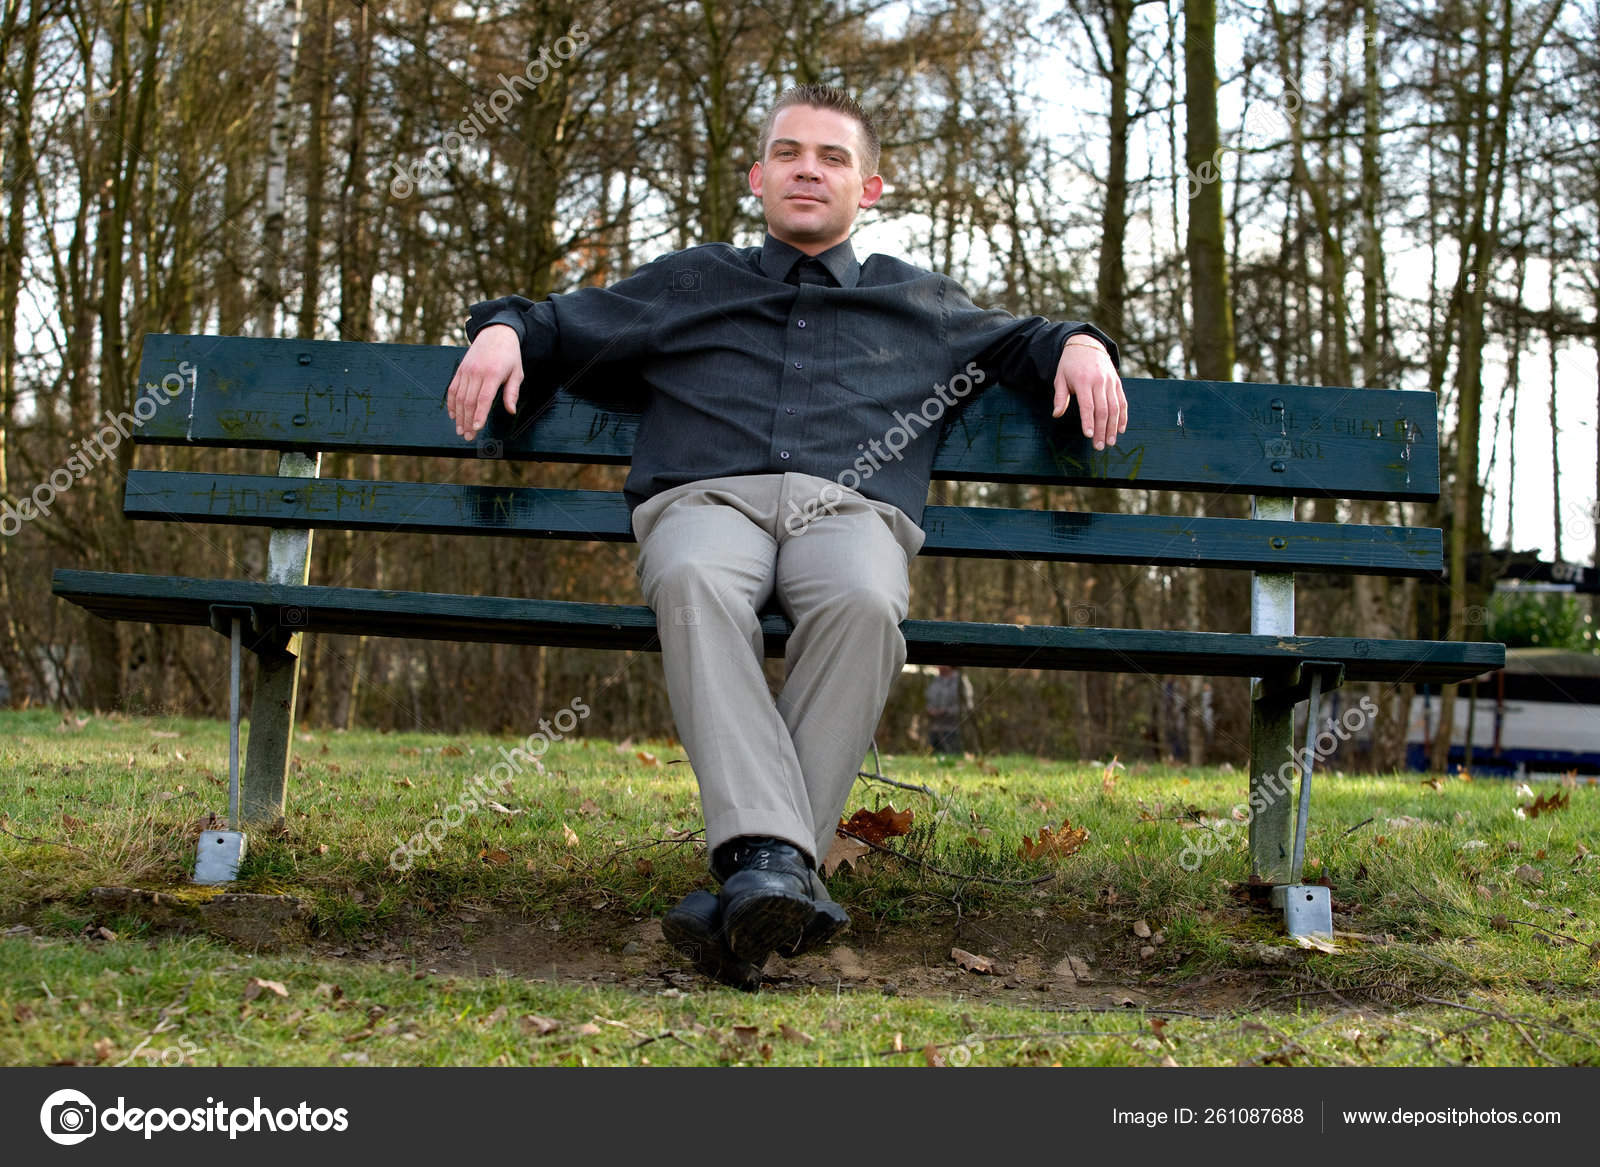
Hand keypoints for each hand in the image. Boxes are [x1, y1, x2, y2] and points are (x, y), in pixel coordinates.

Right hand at [446, 324, 522, 440]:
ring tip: (460, 430)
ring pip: (459, 397)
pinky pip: (453, 389)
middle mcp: (477, 372)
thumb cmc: (509, 355)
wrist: (495, 333)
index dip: (479, 414)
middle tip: (467, 437)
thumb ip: (512, 392)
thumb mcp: (517, 372)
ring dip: (458, 416)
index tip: (476, 428)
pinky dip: (451, 403)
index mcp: (493, 374)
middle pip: (469, 401)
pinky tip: (453, 415)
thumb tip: (510, 411)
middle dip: (467, 421)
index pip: (483, 398)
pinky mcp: (460, 370)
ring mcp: (466, 371)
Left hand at [1051, 337, 1125, 449]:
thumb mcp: (1060, 378)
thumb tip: (1056, 415)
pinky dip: (1123, 416)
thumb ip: (1060, 397)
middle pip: (1103, 410)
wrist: (1087, 344)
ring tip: (1111, 442)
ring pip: (1115, 408)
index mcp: (1083, 381)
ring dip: (1113, 427)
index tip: (1089, 435)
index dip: (1088, 421)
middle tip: (1100, 446)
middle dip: (1102, 430)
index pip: (1087, 405)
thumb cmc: (1070, 365)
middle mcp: (1099, 381)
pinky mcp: (1118, 383)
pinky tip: (1121, 429)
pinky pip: (1122, 401)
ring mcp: (1111, 382)